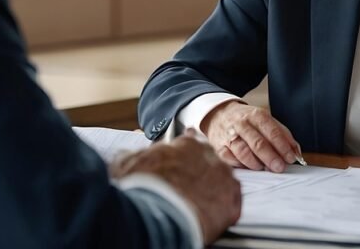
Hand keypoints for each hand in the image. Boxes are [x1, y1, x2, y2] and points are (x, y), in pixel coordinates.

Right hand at [110, 134, 240, 242]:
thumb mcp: (127, 164)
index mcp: (188, 144)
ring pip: (222, 183)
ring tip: (196, 205)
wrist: (154, 216)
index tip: (180, 162)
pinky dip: (222, 211)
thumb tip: (128, 155)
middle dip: (199, 173)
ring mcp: (224, 180)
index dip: (185, 154)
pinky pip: (232, 205)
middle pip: (209, 162)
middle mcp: (211, 157)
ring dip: (211, 191)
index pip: (192, 141)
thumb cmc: (140, 188)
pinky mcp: (232, 205)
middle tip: (185, 188)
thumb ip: (135, 156)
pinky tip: (208, 216)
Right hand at [202, 101, 301, 172]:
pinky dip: (240, 165)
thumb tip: (296, 151)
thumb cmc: (247, 120)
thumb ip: (282, 134)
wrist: (219, 114)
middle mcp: (242, 124)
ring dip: (255, 163)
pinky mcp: (219, 146)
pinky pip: (230, 159)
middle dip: (271, 157)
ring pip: (243, 152)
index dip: (282, 146)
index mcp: (257, 115)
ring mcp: (229, 135)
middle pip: (258, 143)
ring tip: (263, 168)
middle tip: (279, 167)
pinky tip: (248, 167)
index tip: (290, 157)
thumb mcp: (265, 120)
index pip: (272, 131)